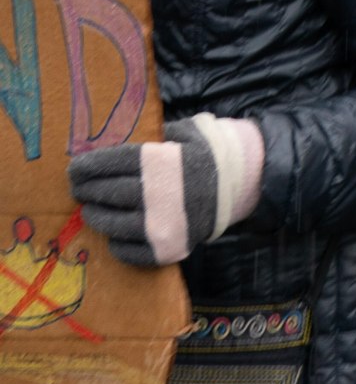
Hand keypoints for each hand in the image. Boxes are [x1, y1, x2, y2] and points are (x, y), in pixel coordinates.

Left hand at [67, 114, 263, 266]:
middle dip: (86, 189)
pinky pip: (126, 250)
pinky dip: (116, 241)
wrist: (251, 184)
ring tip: (93, 209)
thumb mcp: (187, 133)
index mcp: (159, 163)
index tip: (74, 169)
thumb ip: (153, 139)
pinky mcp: (166, 249)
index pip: (106, 164)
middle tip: (79, 188)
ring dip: (95, 215)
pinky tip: (117, 232)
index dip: (85, 167)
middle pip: (103, 193)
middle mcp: (156, 196)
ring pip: (108, 223)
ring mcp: (160, 227)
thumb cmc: (214, 154)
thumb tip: (117, 146)